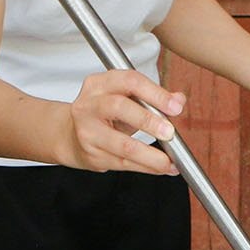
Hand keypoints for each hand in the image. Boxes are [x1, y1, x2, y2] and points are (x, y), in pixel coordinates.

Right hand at [63, 70, 185, 174]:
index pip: (129, 81)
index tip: (176, 106)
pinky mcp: (91, 154)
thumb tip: (179, 99)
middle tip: (170, 132)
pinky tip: (161, 168)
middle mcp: (89, 105)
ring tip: (170, 162)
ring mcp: (87, 131)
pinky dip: (146, 167)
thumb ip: (153, 97)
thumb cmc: (105, 114)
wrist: (71, 135)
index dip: (155, 93)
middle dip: (148, 121)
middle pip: (119, 107)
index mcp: (100, 84)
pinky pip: (123, 163)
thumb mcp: (127, 98)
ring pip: (122, 144)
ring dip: (150, 156)